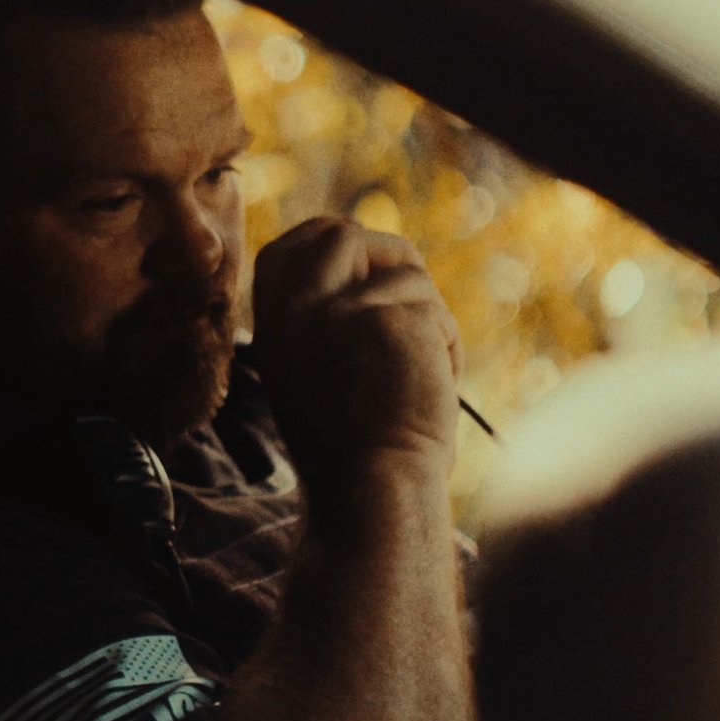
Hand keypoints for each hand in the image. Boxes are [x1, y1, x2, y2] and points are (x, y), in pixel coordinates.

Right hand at [251, 217, 463, 476]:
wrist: (374, 487)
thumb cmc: (354, 451)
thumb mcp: (311, 377)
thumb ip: (319, 323)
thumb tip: (359, 264)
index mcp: (272, 330)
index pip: (284, 250)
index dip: (328, 243)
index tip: (365, 267)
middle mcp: (295, 313)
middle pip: (338, 233)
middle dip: (386, 252)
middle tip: (410, 293)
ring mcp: (335, 309)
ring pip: (403, 270)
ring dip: (429, 312)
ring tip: (424, 365)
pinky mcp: (383, 316)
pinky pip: (435, 309)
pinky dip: (447, 345)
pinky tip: (435, 382)